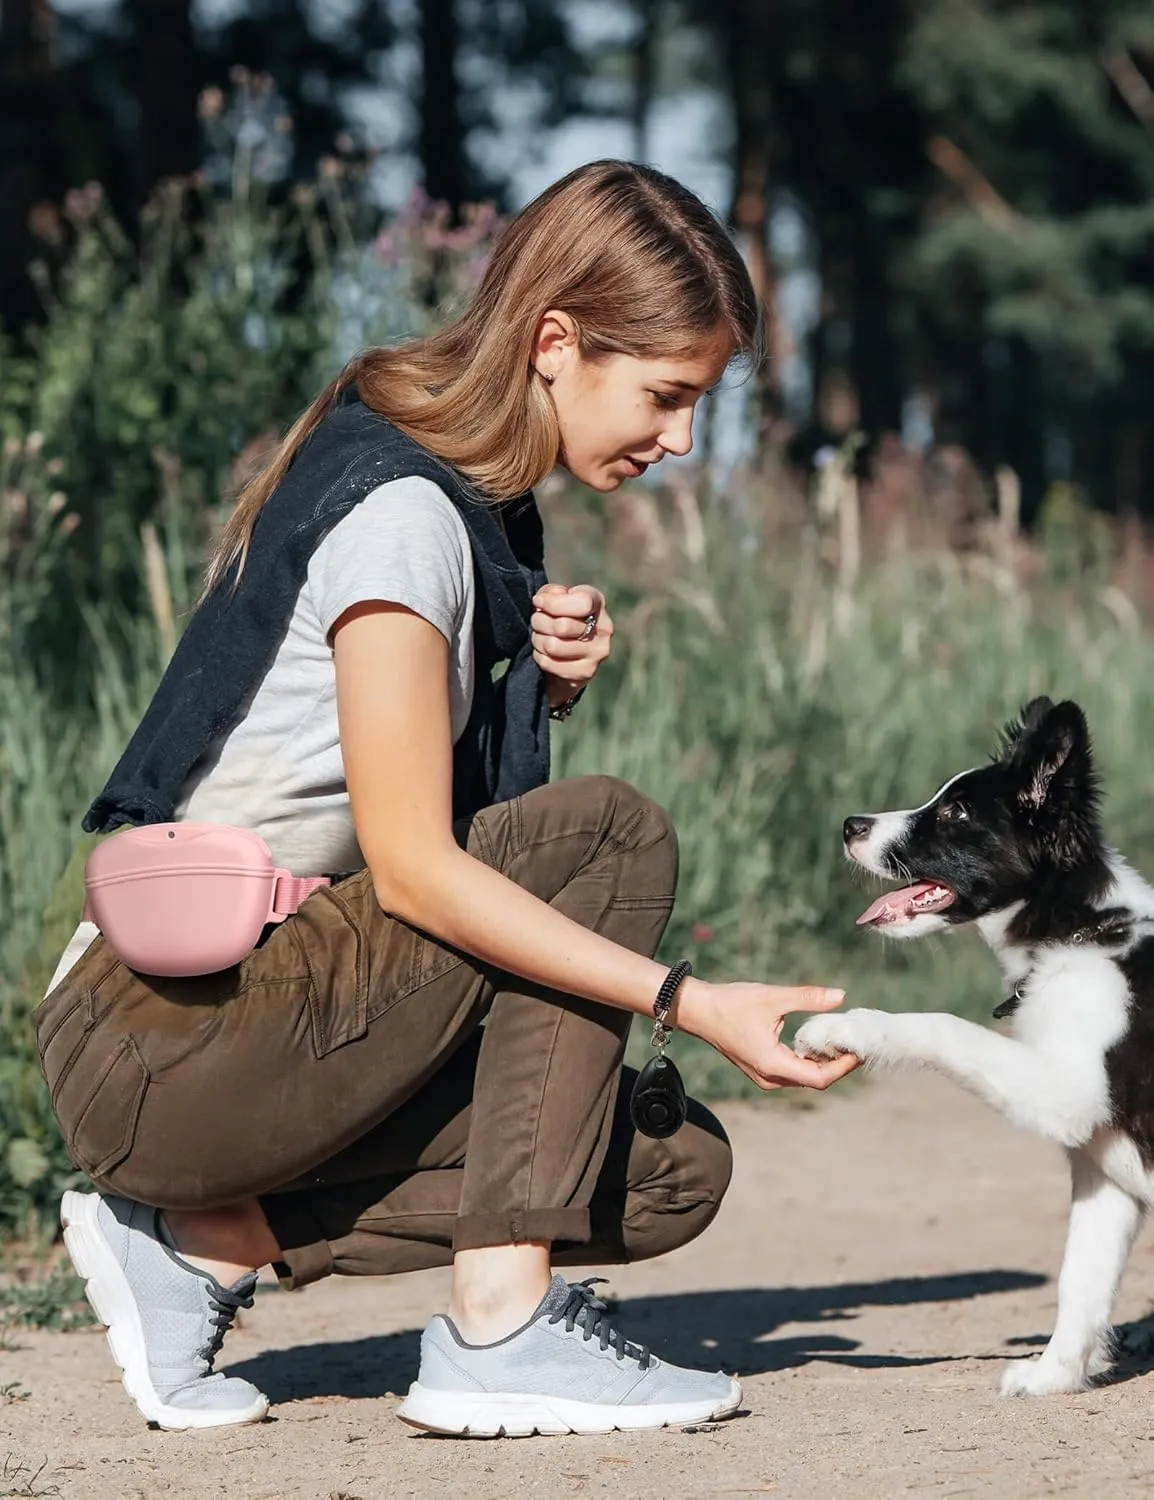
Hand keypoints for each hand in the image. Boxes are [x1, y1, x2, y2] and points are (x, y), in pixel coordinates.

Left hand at [531, 584, 612, 700]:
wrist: (569, 653)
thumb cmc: (560, 616)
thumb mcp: (556, 598)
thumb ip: (551, 593)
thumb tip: (544, 601)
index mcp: (598, 603)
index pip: (582, 603)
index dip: (554, 603)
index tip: (538, 602)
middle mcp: (604, 629)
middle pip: (562, 626)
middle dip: (539, 622)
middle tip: (536, 621)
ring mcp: (597, 653)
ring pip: (553, 646)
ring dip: (538, 640)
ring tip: (539, 636)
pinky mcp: (586, 672)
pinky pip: (549, 663)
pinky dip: (539, 656)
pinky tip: (544, 652)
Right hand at [676, 979, 861, 1090]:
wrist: (698, 1010)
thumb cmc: (731, 1003)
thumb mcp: (772, 997)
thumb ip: (807, 998)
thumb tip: (840, 995)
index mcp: (772, 1064)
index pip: (819, 1078)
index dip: (842, 1067)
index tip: (858, 1050)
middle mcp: (768, 1077)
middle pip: (813, 1080)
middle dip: (836, 1064)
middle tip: (853, 1042)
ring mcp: (763, 1075)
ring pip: (803, 1077)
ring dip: (822, 1063)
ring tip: (838, 1041)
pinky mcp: (760, 1068)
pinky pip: (791, 1071)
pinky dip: (807, 1060)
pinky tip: (816, 1042)